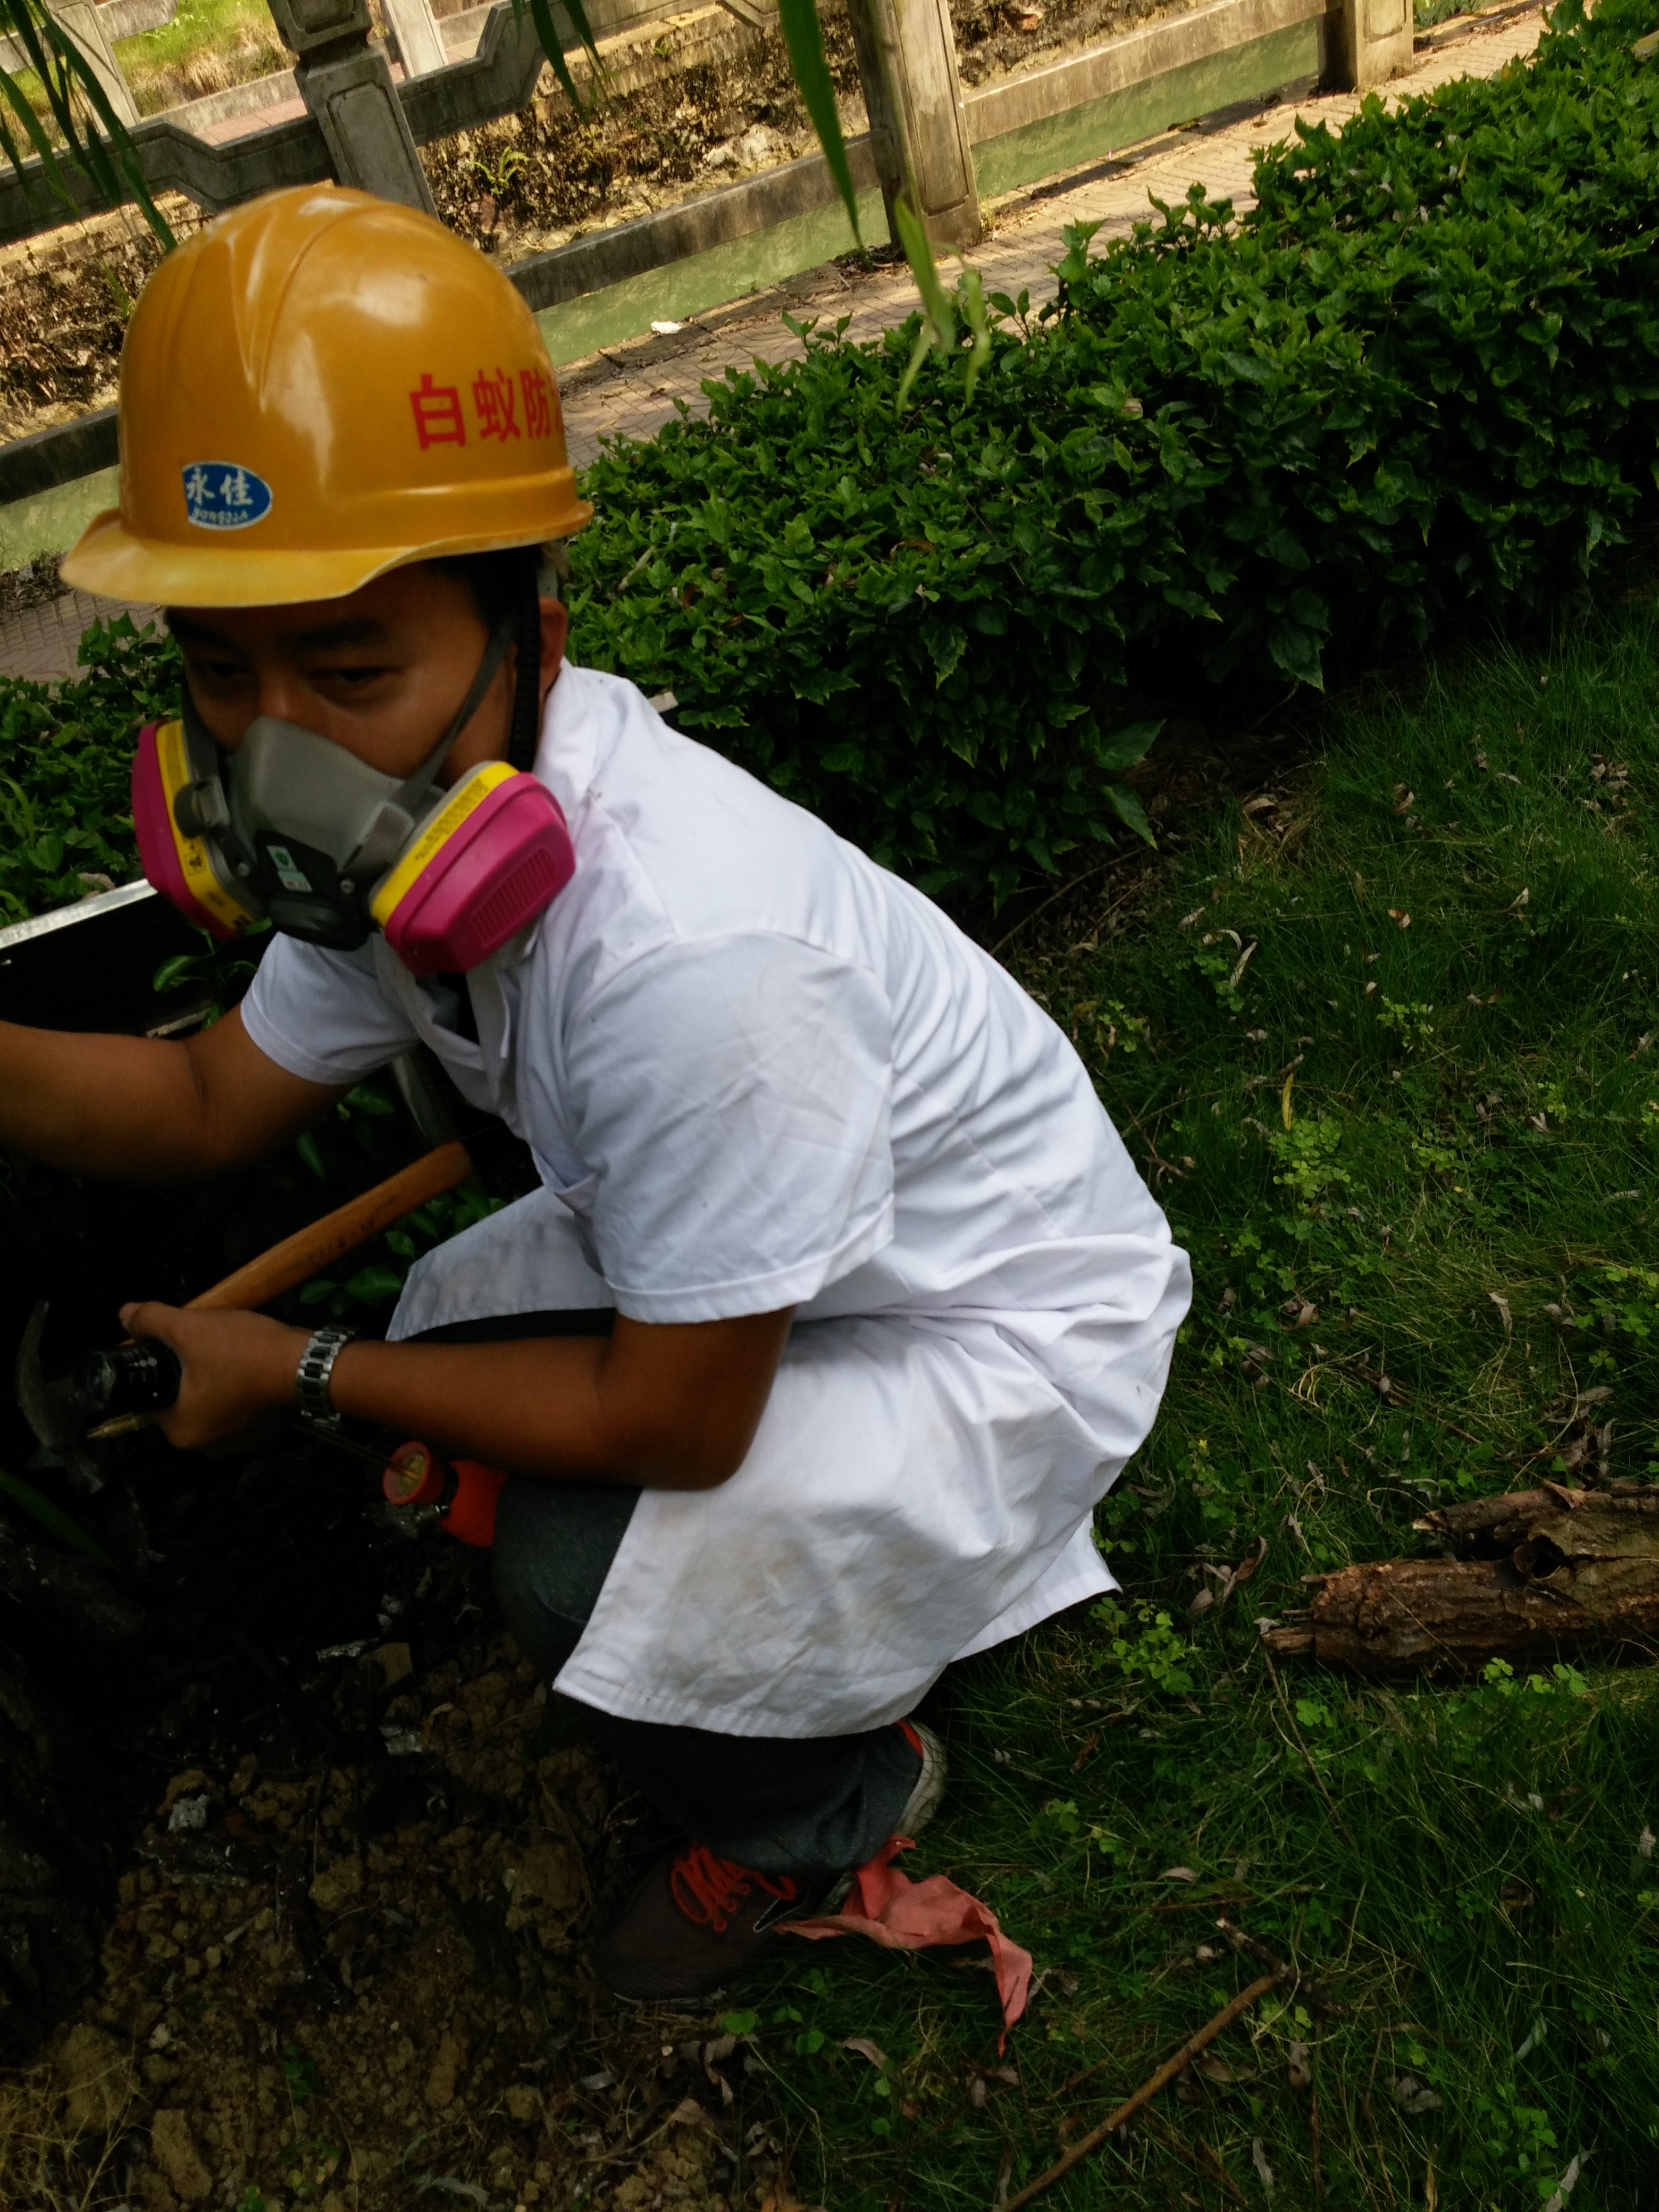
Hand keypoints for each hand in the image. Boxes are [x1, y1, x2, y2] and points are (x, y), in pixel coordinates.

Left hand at [118, 1300, 308, 1452]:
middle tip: (200, 1341)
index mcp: (181, 1431)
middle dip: (186, 1371)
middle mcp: (206, 1445)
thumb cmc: (242, 1352)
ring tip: (225, 1348)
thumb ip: (151, 1321)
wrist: (310, 1363)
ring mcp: (238, 1441)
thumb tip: (124, 1314)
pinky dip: (238, 1386)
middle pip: (182, 1399)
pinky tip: (247, 1363)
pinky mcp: (263, 1430)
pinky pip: (237, 1405)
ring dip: (213, 1378)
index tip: (170, 1343)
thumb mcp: (190, 1328)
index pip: (152, 1398)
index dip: (156, 1366)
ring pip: (211, 1401)